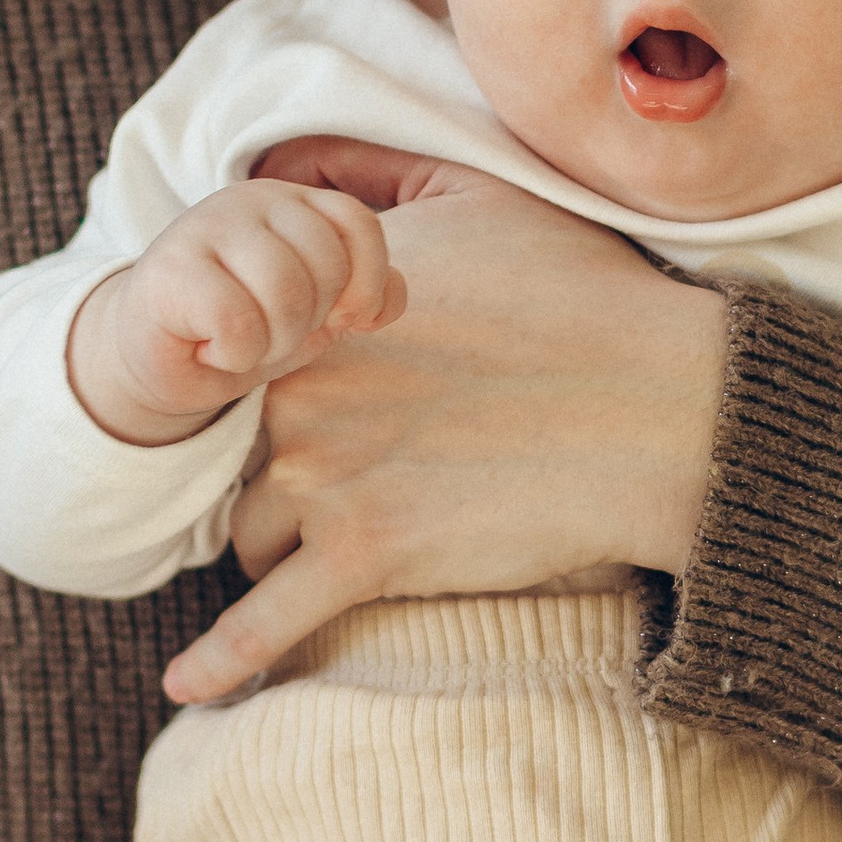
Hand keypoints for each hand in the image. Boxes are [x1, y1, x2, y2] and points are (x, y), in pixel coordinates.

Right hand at [66, 179, 402, 446]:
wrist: (156, 361)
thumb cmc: (242, 330)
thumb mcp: (318, 315)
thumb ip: (364, 295)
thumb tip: (384, 303)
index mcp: (293, 201)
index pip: (358, 223)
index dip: (364, 284)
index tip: (337, 319)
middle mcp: (251, 199)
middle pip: (326, 264)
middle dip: (310, 321)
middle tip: (270, 330)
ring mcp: (206, 225)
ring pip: (285, 292)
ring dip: (272, 341)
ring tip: (242, 340)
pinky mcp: (169, 267)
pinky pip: (238, 321)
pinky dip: (235, 352)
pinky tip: (210, 345)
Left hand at [159, 149, 726, 705]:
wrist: (657, 405)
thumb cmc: (582, 297)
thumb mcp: (478, 199)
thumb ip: (376, 177)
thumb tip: (305, 156)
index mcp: (316, 310)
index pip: (241, 361)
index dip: (263, 387)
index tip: (299, 407)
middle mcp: (301, 392)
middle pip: (236, 451)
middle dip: (269, 468)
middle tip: (323, 481)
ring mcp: (327, 478)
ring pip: (247, 532)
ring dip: (275, 543)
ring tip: (318, 553)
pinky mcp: (367, 556)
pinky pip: (265, 622)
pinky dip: (222, 658)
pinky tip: (184, 685)